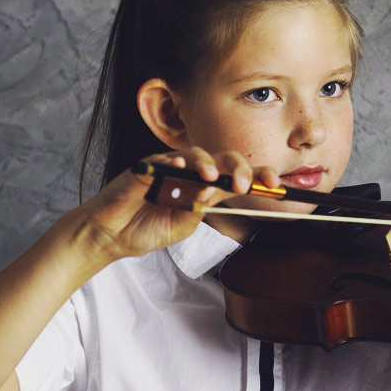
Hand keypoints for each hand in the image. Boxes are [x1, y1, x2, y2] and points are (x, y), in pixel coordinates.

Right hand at [70, 148, 279, 265]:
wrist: (111, 235)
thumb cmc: (146, 228)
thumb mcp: (184, 224)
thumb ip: (202, 208)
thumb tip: (220, 193)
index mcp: (205, 188)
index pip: (237, 178)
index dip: (259, 178)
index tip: (278, 186)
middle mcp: (192, 173)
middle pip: (224, 160)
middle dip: (240, 169)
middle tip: (247, 184)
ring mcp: (170, 167)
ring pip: (197, 155)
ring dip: (208, 164)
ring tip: (213, 177)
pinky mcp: (148, 165)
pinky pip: (165, 159)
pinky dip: (175, 163)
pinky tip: (182, 169)